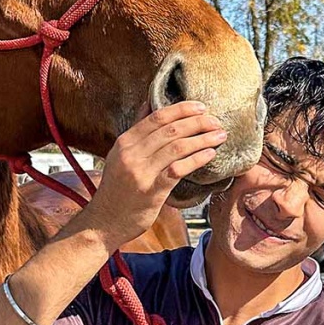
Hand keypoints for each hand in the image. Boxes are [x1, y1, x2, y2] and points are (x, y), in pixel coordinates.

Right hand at [79, 101, 225, 246]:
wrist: (104, 221)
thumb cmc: (117, 188)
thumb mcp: (120, 155)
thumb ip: (136, 131)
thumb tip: (148, 103)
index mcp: (124, 142)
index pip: (157, 117)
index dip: (182, 109)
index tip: (201, 107)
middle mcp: (131, 153)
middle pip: (170, 130)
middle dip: (197, 123)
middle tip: (216, 121)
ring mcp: (141, 172)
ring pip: (177, 147)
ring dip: (202, 139)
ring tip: (219, 136)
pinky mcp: (151, 190)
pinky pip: (178, 169)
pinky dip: (197, 159)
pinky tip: (210, 154)